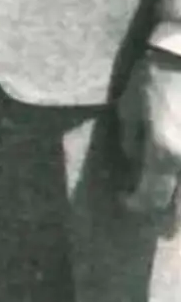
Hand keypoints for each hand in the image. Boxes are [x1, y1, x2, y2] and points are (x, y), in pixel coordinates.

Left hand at [114, 51, 180, 225]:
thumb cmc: (155, 78)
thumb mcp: (129, 109)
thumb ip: (131, 142)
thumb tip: (133, 166)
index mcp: (164, 153)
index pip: (149, 197)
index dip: (135, 205)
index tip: (125, 201)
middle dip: (167, 220)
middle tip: (157, 223)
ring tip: (176, 216)